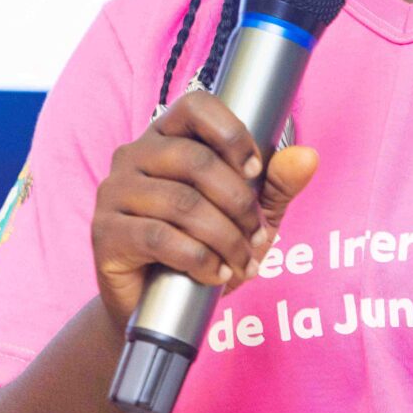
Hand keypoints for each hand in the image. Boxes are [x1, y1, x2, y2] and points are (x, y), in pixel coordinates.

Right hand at [91, 88, 318, 323]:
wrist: (159, 306)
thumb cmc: (203, 247)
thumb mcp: (250, 214)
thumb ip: (277, 184)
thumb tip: (307, 157)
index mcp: (167, 137)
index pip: (196, 106)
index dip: (232, 134)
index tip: (256, 173)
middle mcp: (133, 155)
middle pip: (196, 160)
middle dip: (240, 204)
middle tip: (258, 239)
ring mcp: (114, 193)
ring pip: (182, 203)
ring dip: (226, 239)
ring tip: (243, 264)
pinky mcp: (105, 233)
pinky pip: (160, 238)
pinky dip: (199, 259)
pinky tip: (215, 274)